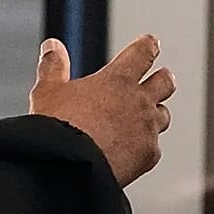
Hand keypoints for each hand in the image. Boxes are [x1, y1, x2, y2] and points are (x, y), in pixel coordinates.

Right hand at [29, 34, 176, 185]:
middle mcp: (138, 101)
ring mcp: (147, 128)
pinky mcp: (148, 156)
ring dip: (154, 116)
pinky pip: (154, 149)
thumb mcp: (48, 92)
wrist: (67, 169)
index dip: (147, 46)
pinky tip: (130, 153)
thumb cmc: (56, 130)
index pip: (143, 51)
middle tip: (156, 81)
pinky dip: (144, 149)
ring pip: (164, 115)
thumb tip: (52, 48)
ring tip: (141, 122)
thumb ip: (54, 67)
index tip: (149, 44)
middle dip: (161, 80)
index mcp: (117, 79)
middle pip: (165, 81)